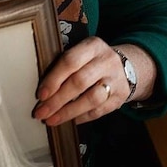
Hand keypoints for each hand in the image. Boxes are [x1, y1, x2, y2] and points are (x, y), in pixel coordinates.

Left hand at [33, 37, 152, 125]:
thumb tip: (42, 89)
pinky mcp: (120, 97)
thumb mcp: (83, 53)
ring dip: (68, 112)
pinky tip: (68, 121)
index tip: (40, 94)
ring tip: (52, 120)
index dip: (53, 79)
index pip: (70, 61)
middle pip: (80, 82)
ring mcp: (116, 80)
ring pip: (91, 99)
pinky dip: (81, 117)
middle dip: (57, 100)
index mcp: (93, 46)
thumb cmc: (93, 61)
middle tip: (41, 112)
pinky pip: (99, 111)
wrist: (126, 66)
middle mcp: (107, 61)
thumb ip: (65, 65)